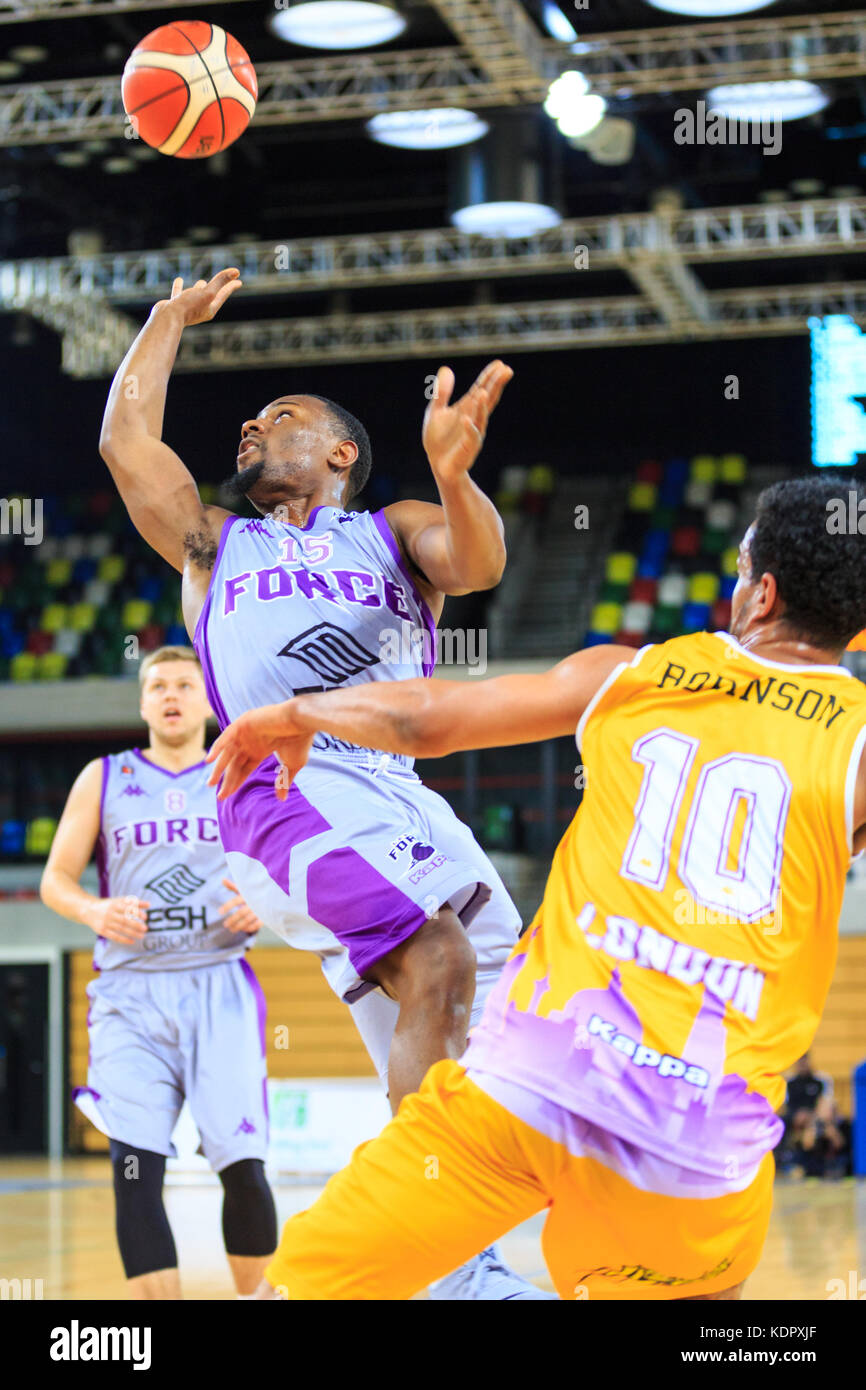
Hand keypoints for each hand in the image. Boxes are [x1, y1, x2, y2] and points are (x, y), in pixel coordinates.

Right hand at [86, 895, 149, 943]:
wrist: (88, 910)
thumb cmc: (108, 905)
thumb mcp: (119, 900)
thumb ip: (134, 902)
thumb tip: (149, 904)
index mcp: (115, 904)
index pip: (127, 908)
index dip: (136, 912)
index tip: (145, 916)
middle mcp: (110, 913)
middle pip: (124, 919)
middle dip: (135, 924)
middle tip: (146, 928)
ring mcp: (105, 922)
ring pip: (120, 929)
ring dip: (132, 933)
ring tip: (142, 935)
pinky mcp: (102, 930)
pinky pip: (114, 936)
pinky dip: (123, 940)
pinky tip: (132, 941)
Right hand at [156, 268, 241, 326]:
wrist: (167, 318)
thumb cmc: (189, 306)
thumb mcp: (208, 293)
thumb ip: (220, 282)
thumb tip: (237, 271)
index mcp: (210, 309)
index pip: (223, 294)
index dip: (231, 286)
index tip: (239, 281)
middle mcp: (199, 310)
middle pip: (211, 296)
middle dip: (217, 290)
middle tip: (223, 284)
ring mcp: (187, 307)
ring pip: (195, 295)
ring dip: (199, 288)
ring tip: (201, 282)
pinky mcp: (175, 304)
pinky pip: (178, 293)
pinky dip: (180, 286)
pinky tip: (179, 280)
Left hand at [206, 702, 314, 801]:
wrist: (302, 721)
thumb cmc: (300, 741)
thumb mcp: (291, 765)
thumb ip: (284, 781)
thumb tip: (282, 799)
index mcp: (260, 749)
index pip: (244, 768)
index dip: (236, 782)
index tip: (227, 795)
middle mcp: (251, 741)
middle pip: (234, 763)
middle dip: (226, 779)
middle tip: (219, 796)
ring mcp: (246, 732)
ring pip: (228, 752)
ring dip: (218, 767)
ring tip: (210, 783)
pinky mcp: (243, 723)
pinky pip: (226, 736)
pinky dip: (217, 747)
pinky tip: (209, 760)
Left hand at [218, 877, 261, 933]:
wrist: (274, 892)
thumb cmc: (256, 890)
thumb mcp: (246, 887)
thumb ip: (234, 886)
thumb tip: (223, 880)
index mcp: (248, 894)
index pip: (236, 901)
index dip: (227, 906)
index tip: (219, 912)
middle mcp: (254, 902)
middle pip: (241, 912)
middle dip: (232, 919)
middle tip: (225, 924)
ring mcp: (260, 909)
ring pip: (248, 920)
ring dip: (239, 926)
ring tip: (231, 929)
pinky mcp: (266, 915)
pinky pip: (258, 924)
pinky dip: (250, 928)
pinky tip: (244, 930)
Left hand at [422, 360, 512, 482]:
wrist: (438, 465)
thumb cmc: (439, 438)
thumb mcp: (436, 411)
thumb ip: (441, 392)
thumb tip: (447, 368)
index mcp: (468, 408)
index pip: (481, 388)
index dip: (490, 376)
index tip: (500, 364)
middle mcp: (475, 419)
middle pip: (487, 400)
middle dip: (495, 386)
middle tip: (506, 371)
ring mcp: (473, 433)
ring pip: (480, 417)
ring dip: (482, 406)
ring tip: (484, 392)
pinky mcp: (467, 448)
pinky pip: (469, 437)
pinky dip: (468, 428)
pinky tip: (466, 419)